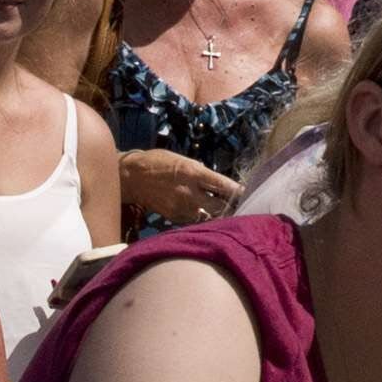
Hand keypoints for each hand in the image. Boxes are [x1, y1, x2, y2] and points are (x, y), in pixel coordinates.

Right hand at [120, 151, 240, 223]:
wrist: (132, 177)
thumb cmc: (159, 162)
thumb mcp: (184, 160)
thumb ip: (202, 173)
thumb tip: (218, 184)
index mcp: (194, 173)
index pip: (224, 185)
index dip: (238, 192)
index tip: (249, 195)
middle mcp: (190, 192)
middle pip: (219, 206)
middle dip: (230, 207)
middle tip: (241, 207)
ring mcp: (181, 207)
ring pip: (208, 216)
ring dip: (217, 215)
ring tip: (227, 214)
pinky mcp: (174, 217)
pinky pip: (194, 220)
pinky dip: (201, 218)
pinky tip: (206, 216)